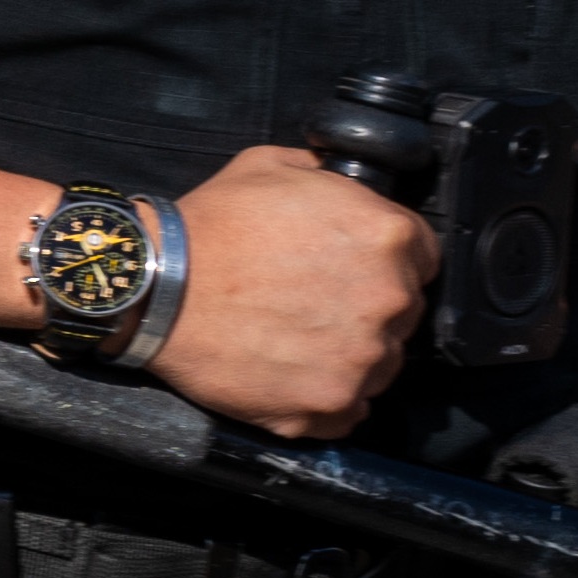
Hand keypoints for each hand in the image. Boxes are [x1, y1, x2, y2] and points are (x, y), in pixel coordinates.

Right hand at [146, 145, 435, 439]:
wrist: (153, 288)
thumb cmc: (209, 228)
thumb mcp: (272, 167)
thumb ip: (328, 176)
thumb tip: (345, 182)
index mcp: (387, 236)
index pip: (424, 255)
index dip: (385, 260)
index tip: (351, 268)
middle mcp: (388, 300)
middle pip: (403, 313)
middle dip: (366, 307)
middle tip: (312, 303)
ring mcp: (362, 359)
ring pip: (381, 364)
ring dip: (348, 355)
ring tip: (294, 340)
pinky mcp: (330, 405)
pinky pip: (349, 410)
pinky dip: (325, 398)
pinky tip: (289, 374)